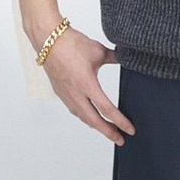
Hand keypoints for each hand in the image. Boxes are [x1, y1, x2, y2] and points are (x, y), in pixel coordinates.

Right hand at [41, 25, 135, 144]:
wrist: (48, 40)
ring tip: (108, 130)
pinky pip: (74, 110)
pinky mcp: (60, 92)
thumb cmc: (71, 43)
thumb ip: (115, 58)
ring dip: (96, 126)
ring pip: (83, 117)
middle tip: (120, 140)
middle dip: (109, 132)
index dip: (120, 121)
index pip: (107, 109)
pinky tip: (89, 117)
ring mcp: (66, 94)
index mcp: (87, 84)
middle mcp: (76, 93)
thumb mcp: (98, 51)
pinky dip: (84, 117)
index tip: (130, 130)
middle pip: (94, 121)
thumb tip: (128, 58)